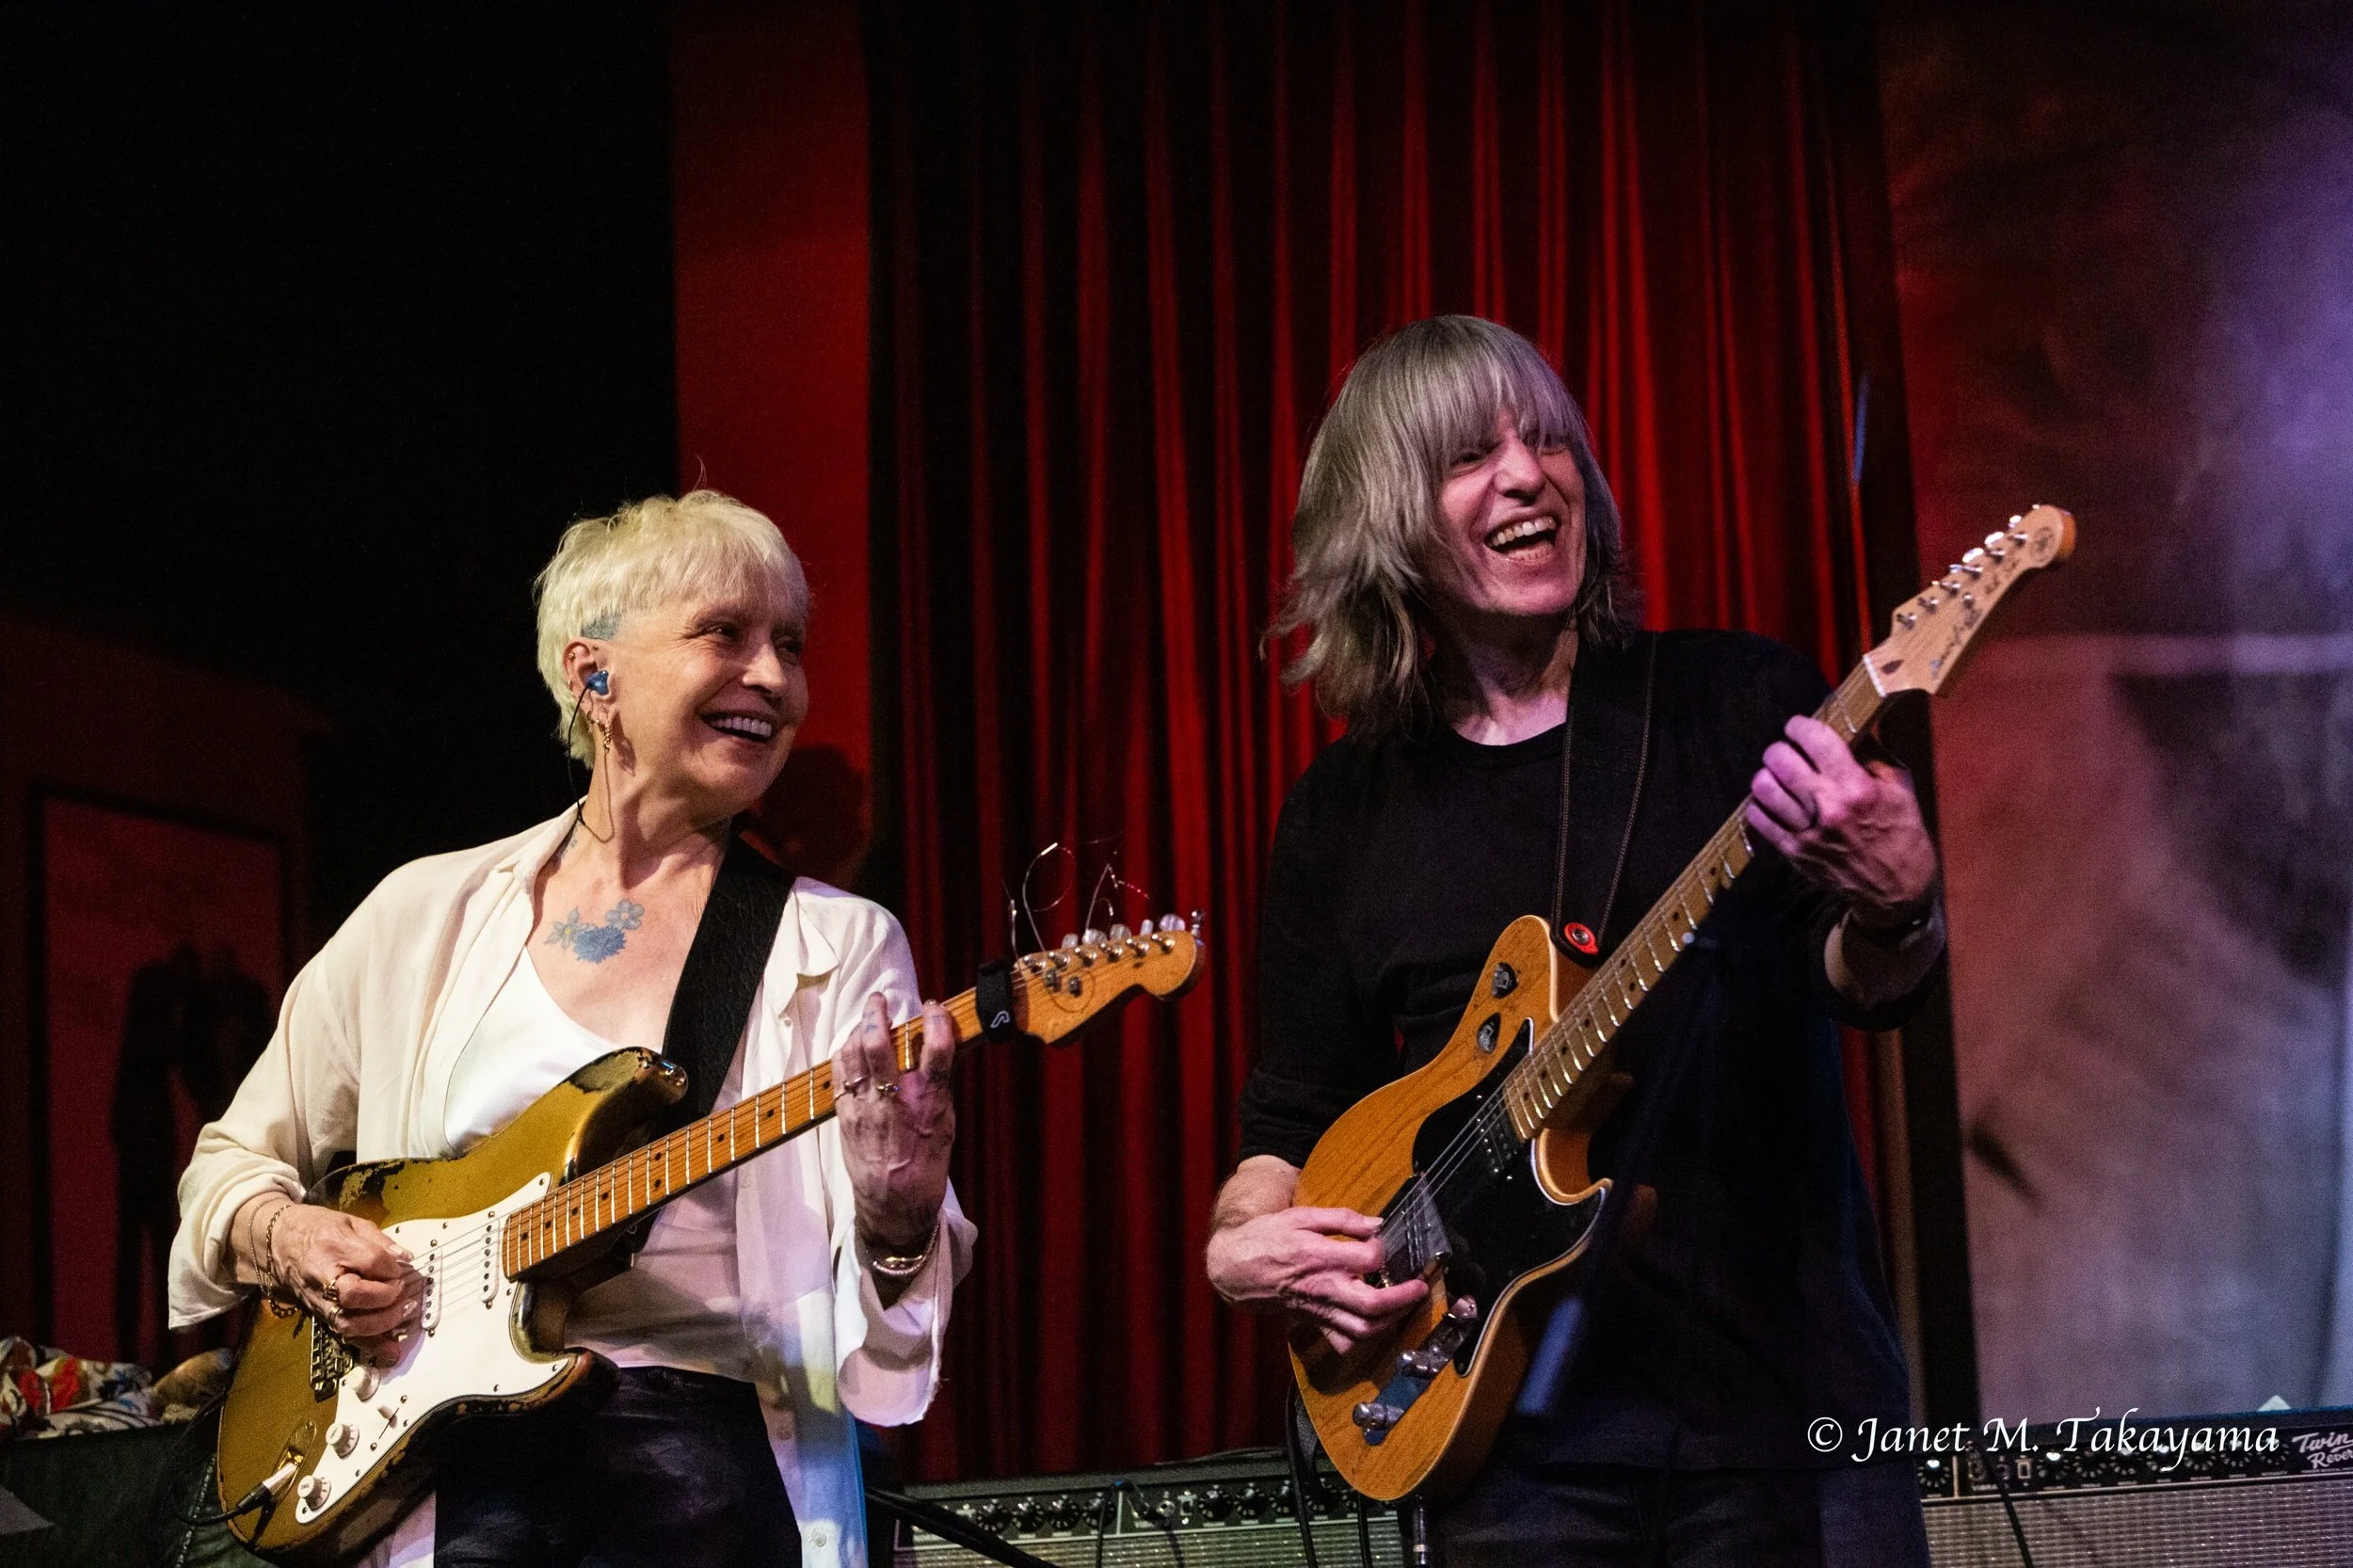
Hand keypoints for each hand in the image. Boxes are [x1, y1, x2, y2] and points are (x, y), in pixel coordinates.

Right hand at [265, 1202, 425, 1366]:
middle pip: (355, 1295)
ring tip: (404, 1311)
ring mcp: (320, 1301)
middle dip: (386, 1295)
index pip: (370, 1261)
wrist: (278, 1244)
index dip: (392, 1267)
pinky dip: (370, 1346)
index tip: (401, 1267)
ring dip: (382, 1322)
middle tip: (403, 1289)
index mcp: (333, 1247)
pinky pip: (344, 1336)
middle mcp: (323, 1278)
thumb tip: (406, 1258)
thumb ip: (379, 1241)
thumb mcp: (350, 1223)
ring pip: (349, 1322)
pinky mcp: (321, 1316)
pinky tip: (391, 1350)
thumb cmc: (317, 1229)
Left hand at [834, 993, 956, 1257]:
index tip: (933, 1006)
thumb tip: (941, 1053)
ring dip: (857, 1030)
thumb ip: (940, 1087)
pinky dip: (844, 1054)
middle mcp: (895, 1100)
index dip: (936, 1019)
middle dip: (877, 1013)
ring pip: (853, 1055)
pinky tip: (851, 1048)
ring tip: (864, 1020)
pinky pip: (840, 1074)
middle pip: (880, 1043)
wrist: (895, 1204)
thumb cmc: (926, 1166)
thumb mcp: (946, 1125)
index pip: (937, 1048)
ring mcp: (866, 1107)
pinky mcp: (846, 1116)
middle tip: (880, 999)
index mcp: (929, 1102)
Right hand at [1206, 1205, 1427, 1358]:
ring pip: (1362, 1330)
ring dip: (1390, 1321)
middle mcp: (1322, 1287)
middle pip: (1371, 1306)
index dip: (1383, 1249)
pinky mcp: (1313, 1322)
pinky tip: (1373, 1324)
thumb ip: (1342, 1219)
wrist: (1234, 1265)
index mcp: (1319, 1256)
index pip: (1368, 1258)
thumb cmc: (1268, 1237)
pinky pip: (1343, 1341)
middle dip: (1403, 1299)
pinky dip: (1362, 1338)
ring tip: (1402, 1305)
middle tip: (1418, 1288)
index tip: (1383, 1242)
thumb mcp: (1301, 1215)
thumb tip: (1376, 1224)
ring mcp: (1318, 1309)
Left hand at [1743, 715, 1938, 923]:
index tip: (1799, 727)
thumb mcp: (1900, 787)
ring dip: (1768, 774)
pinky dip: (1760, 803)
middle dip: (1781, 748)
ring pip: (1762, 787)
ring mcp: (1806, 831)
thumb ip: (1871, 755)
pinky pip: (1758, 817)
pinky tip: (1774, 800)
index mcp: (1857, 788)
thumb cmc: (1902, 833)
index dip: (1800, 726)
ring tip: (1779, 775)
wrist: (1897, 889)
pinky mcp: (1793, 851)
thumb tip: (1846, 728)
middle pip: (1779, 759)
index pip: (1814, 740)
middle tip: (1789, 751)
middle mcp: (1827, 808)